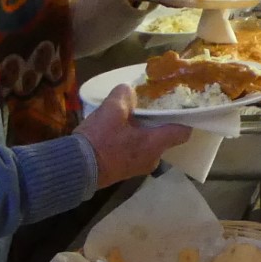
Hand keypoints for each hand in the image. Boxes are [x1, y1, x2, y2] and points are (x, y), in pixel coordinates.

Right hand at [75, 84, 191, 187]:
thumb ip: (125, 95)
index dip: (185, 117)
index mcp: (155, 144)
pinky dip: (133, 140)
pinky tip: (120, 129)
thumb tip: (129, 91)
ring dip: (143, 130)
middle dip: (159, 121)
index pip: (183, 132)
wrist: (76, 168)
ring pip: (149, 143)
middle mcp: (152, 158)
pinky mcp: (125, 170)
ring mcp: (138, 167)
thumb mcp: (111, 110)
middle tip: (152, 105)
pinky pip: (136, 150)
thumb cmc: (99, 140)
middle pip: (165, 136)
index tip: (181, 105)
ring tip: (132, 115)